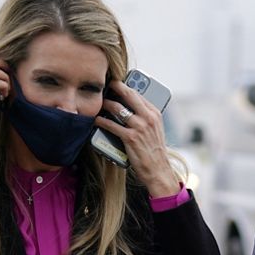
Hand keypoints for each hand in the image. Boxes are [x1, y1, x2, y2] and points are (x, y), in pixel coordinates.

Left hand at [95, 80, 179, 198]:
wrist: (158, 170)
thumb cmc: (154, 151)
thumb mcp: (155, 130)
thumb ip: (146, 118)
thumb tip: (131, 109)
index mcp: (155, 114)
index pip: (139, 94)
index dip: (126, 87)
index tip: (118, 83)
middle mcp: (148, 118)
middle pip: (129, 95)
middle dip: (116, 87)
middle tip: (107, 85)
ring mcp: (139, 127)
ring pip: (118, 108)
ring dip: (106, 104)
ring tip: (100, 104)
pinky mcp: (130, 138)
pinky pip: (112, 125)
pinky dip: (102, 121)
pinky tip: (96, 120)